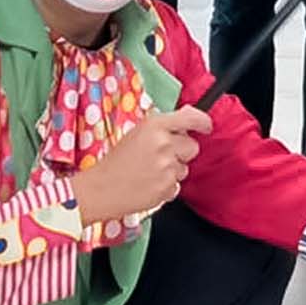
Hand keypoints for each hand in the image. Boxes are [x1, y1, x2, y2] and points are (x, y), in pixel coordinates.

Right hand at [70, 107, 210, 223]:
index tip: (206, 127)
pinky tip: (148, 184)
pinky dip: (166, 187)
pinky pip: (177, 186)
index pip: (192, 119)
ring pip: (185, 168)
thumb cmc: (115, 161)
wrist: (100, 190)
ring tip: (149, 172)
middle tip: (160, 157)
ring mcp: (167, 166)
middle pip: (193, 147)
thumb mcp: (138, 133)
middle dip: (181, 153)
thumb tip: (191, 115)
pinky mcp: (167, 187)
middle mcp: (163, 143)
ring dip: (172, 171)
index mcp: (154, 125)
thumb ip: (165, 125)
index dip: (203, 123)